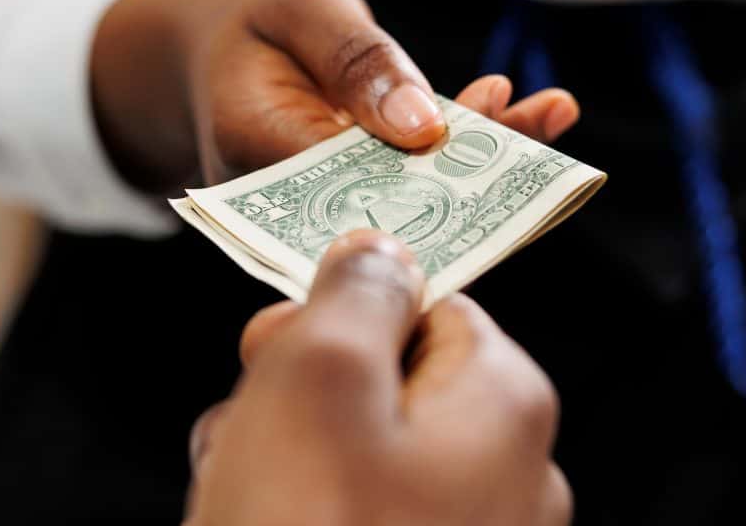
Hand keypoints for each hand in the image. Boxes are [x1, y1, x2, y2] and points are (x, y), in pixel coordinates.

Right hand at [91, 0, 578, 189]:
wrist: (221, 55)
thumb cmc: (256, 23)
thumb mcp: (297, 7)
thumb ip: (354, 60)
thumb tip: (425, 128)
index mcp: (255, 153)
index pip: (352, 181)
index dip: (428, 167)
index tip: (497, 129)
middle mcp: (292, 204)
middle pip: (397, 205)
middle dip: (480, 171)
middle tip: (546, 116)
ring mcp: (331, 212)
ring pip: (420, 204)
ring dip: (491, 163)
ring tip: (553, 107)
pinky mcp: (362, 205)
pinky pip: (422, 190)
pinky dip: (474, 154)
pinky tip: (525, 110)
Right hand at [185, 230, 571, 525]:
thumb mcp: (316, 376)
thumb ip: (354, 291)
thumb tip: (380, 248)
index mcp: (503, 402)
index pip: (426, 302)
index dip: (340, 311)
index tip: (280, 340)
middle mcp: (508, 475)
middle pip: (384, 382)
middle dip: (296, 395)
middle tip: (248, 428)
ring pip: (353, 458)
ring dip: (278, 461)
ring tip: (237, 497)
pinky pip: (352, 519)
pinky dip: (294, 517)